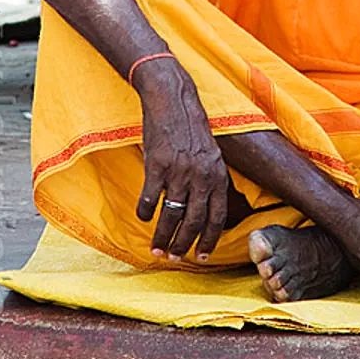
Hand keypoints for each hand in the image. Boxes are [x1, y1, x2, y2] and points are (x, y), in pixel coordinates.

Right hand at [133, 61, 228, 262]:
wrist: (172, 100)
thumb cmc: (191, 127)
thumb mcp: (212, 153)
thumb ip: (211, 180)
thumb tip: (208, 210)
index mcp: (217, 174)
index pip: (217, 218)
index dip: (209, 240)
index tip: (200, 257)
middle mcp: (201, 175)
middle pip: (194, 222)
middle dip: (183, 245)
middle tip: (173, 258)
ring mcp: (179, 171)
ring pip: (171, 215)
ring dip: (162, 236)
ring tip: (156, 249)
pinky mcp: (157, 165)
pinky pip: (149, 198)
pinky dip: (144, 211)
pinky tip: (141, 217)